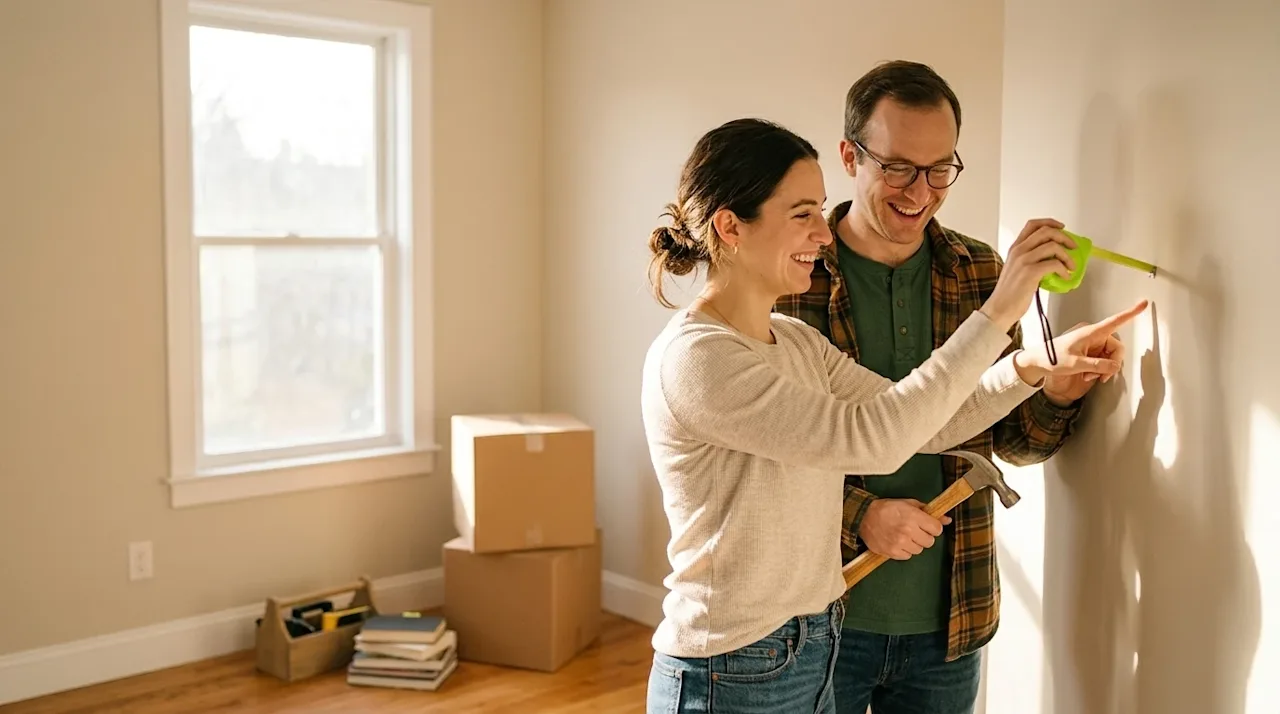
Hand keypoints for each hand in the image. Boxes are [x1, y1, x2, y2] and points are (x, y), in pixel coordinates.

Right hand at [858, 498, 950, 560]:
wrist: (863, 517)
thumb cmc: (886, 508)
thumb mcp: (908, 504)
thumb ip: (928, 511)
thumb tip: (946, 520)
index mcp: (913, 516)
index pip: (937, 529)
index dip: (933, 527)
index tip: (927, 525)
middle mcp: (908, 531)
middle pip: (930, 542)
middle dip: (924, 536)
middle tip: (915, 530)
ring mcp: (900, 543)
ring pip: (919, 550)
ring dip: (914, 544)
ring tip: (904, 536)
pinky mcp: (892, 552)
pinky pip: (907, 556)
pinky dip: (904, 551)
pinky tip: (897, 541)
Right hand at [979, 218, 1075, 328]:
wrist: (1000, 308)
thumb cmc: (1009, 293)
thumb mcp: (1016, 269)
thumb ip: (1029, 259)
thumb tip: (1052, 258)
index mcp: (1015, 248)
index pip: (1033, 225)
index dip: (1050, 222)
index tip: (1062, 228)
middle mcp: (1019, 250)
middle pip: (1046, 231)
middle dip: (1065, 237)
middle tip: (1073, 247)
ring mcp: (1024, 260)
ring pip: (1053, 246)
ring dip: (1067, 256)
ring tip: (1070, 266)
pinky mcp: (1030, 272)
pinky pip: (1054, 264)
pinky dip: (1064, 269)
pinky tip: (1065, 276)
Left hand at [1014, 300, 1148, 388]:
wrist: (1039, 362)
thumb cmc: (1052, 358)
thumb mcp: (1076, 364)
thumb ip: (1097, 365)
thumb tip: (1115, 366)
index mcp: (1091, 332)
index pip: (1115, 321)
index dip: (1131, 313)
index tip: (1143, 304)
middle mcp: (1094, 335)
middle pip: (1116, 348)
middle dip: (1111, 364)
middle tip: (1101, 376)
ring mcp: (1092, 343)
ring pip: (1111, 357)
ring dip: (1104, 369)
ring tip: (1089, 375)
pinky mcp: (1090, 351)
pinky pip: (1104, 360)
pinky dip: (1099, 369)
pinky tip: (1088, 374)